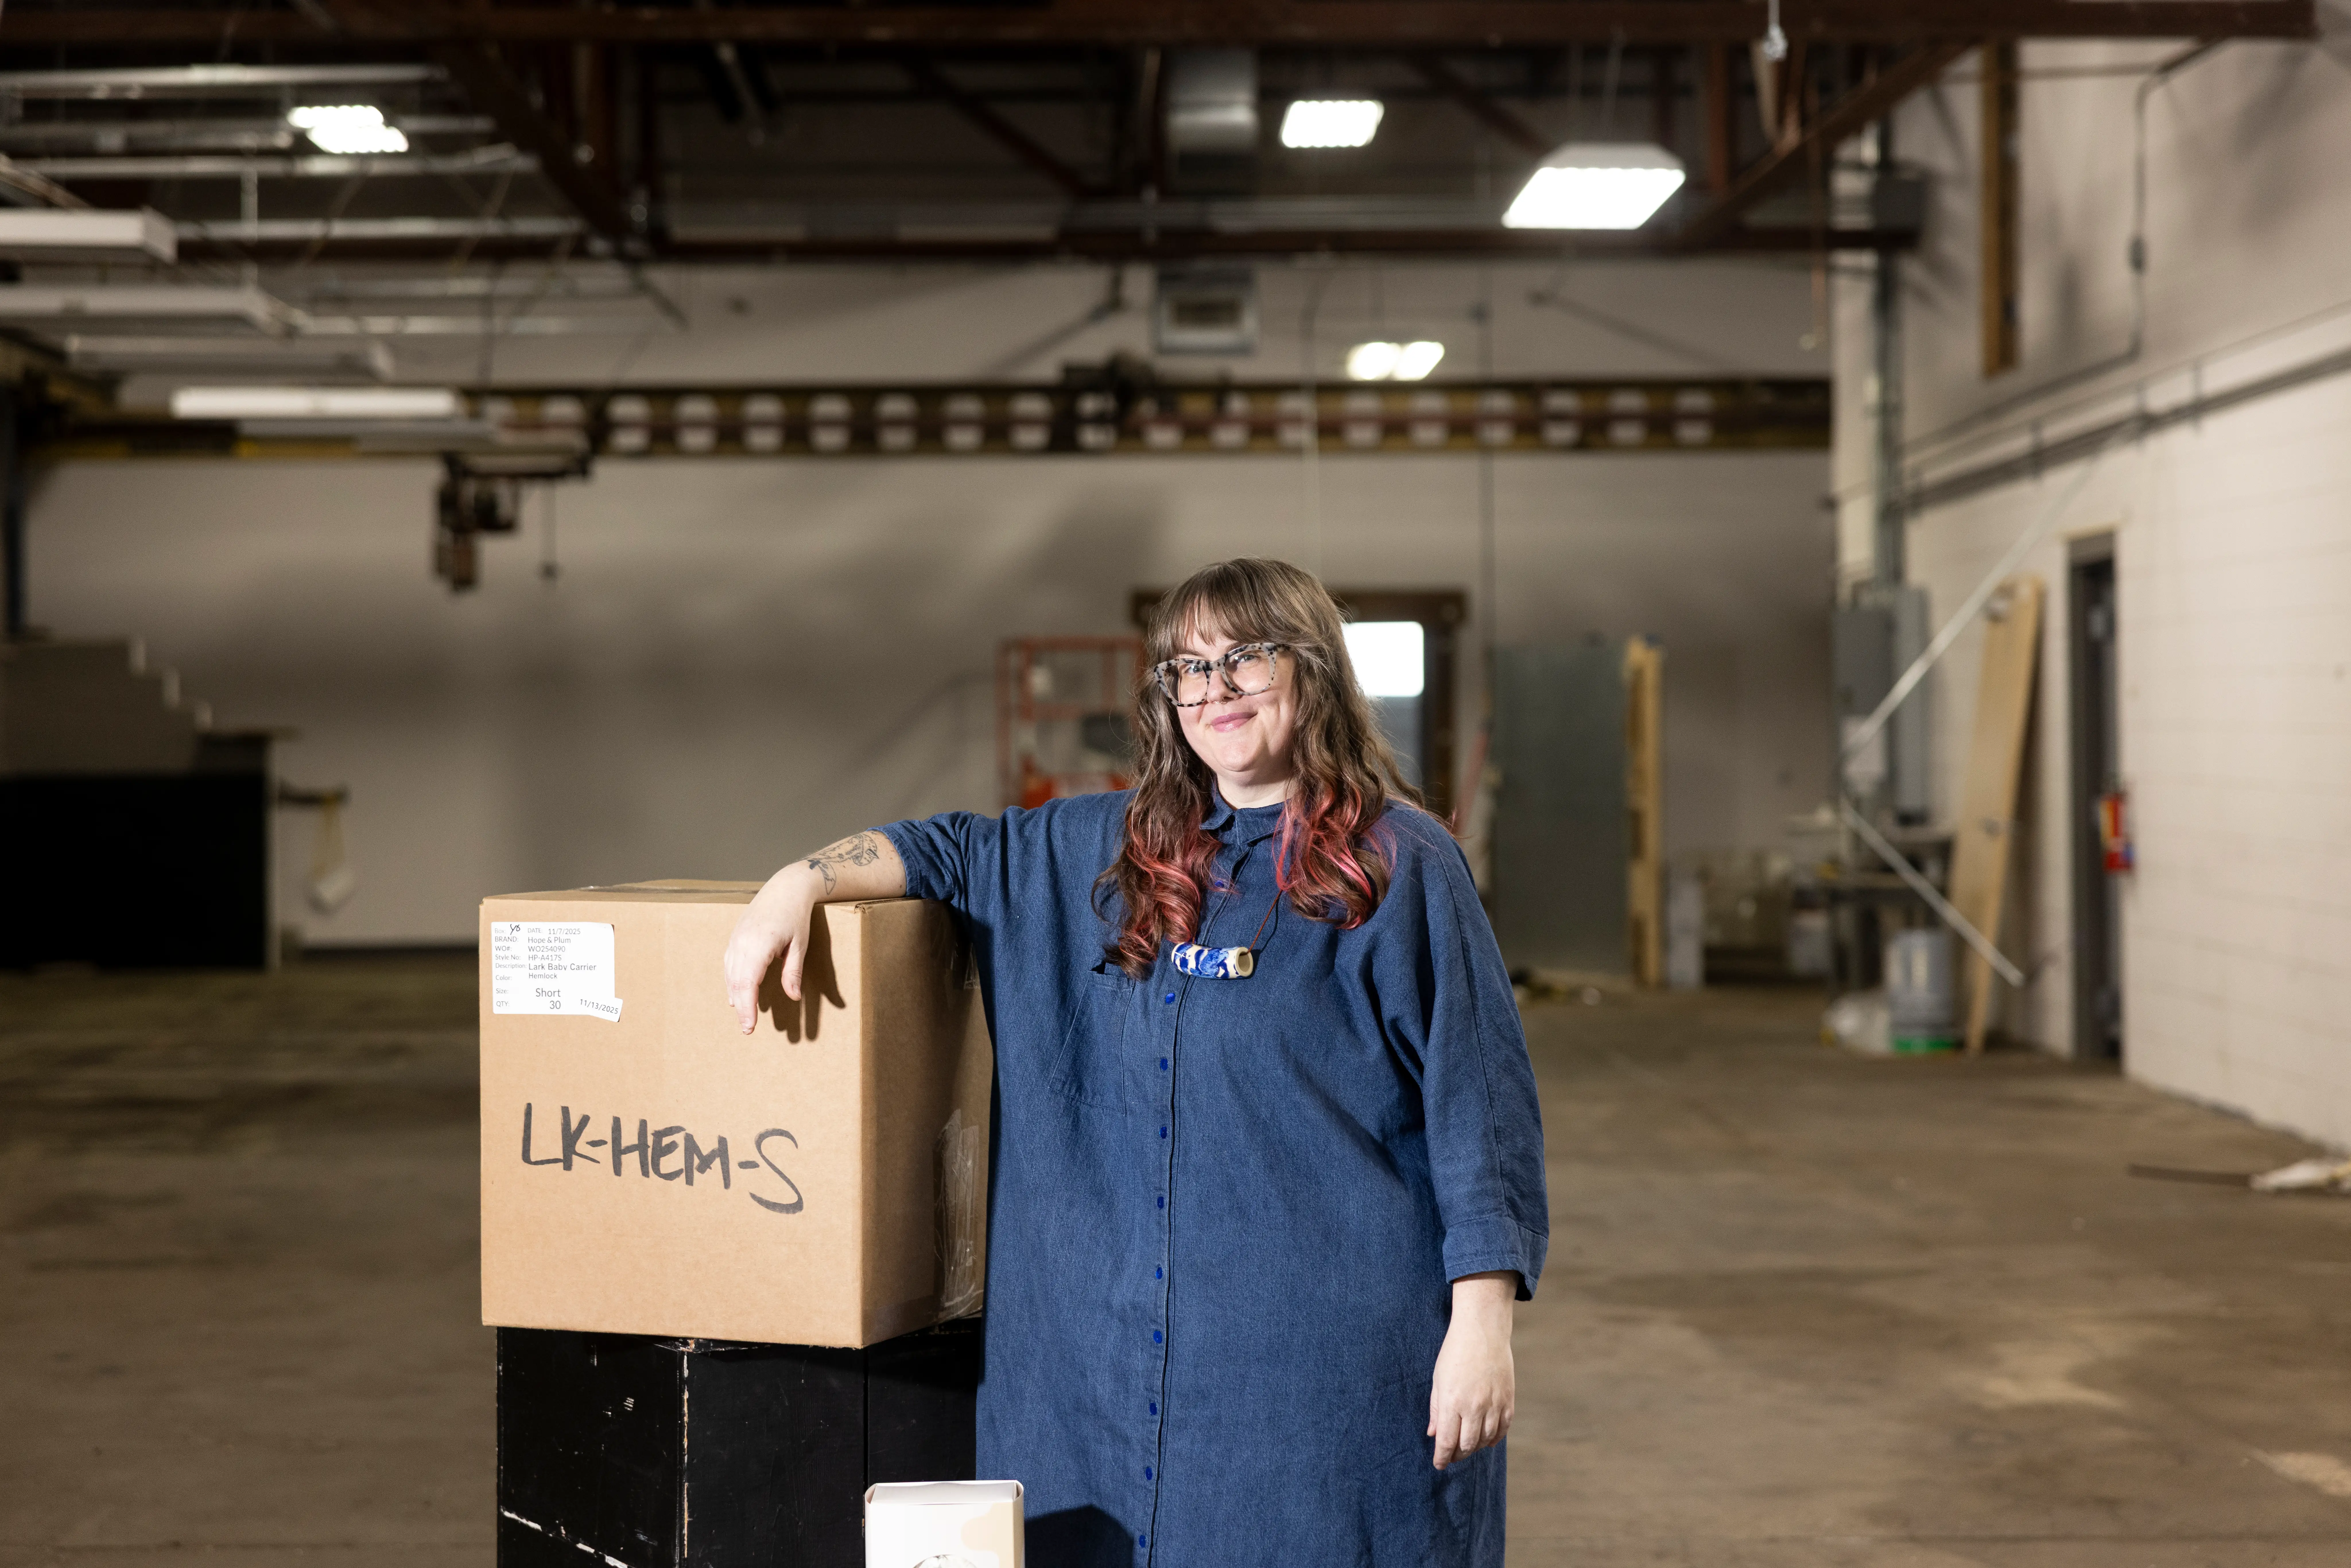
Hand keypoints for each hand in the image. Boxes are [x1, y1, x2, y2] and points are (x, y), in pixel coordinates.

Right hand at [723, 866, 818, 1031]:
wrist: (786, 887)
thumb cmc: (796, 916)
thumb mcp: (799, 945)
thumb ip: (792, 973)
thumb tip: (793, 998)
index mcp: (759, 945)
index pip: (748, 984)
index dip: (747, 1008)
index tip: (749, 1027)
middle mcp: (742, 943)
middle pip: (737, 983)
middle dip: (741, 1008)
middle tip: (747, 1029)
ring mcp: (735, 939)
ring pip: (730, 974)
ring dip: (735, 996)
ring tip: (743, 1016)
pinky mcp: (735, 936)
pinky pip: (729, 964)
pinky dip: (732, 981)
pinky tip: (735, 995)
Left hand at [1429, 1271, 1516, 1469]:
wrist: (1483, 1330)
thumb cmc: (1454, 1353)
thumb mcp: (1438, 1380)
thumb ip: (1436, 1410)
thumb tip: (1433, 1435)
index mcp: (1453, 1402)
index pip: (1447, 1442)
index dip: (1442, 1458)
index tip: (1438, 1464)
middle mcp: (1474, 1406)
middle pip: (1466, 1445)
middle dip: (1457, 1454)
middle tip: (1451, 1454)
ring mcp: (1494, 1404)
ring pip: (1485, 1440)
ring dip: (1474, 1447)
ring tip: (1466, 1446)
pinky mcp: (1508, 1399)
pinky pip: (1503, 1429)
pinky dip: (1493, 1438)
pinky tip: (1486, 1440)